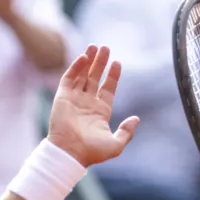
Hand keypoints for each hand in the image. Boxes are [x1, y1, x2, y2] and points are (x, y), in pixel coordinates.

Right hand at [47, 45, 138, 167]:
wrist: (70, 153)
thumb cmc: (92, 152)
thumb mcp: (116, 144)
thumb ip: (127, 132)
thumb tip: (136, 119)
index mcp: (100, 112)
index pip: (108, 88)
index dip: (113, 75)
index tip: (117, 63)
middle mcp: (87, 103)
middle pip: (95, 78)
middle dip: (100, 63)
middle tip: (105, 48)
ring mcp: (74, 99)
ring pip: (82, 75)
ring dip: (88, 60)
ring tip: (95, 46)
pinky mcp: (62, 97)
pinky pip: (69, 78)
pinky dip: (76, 67)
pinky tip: (84, 57)